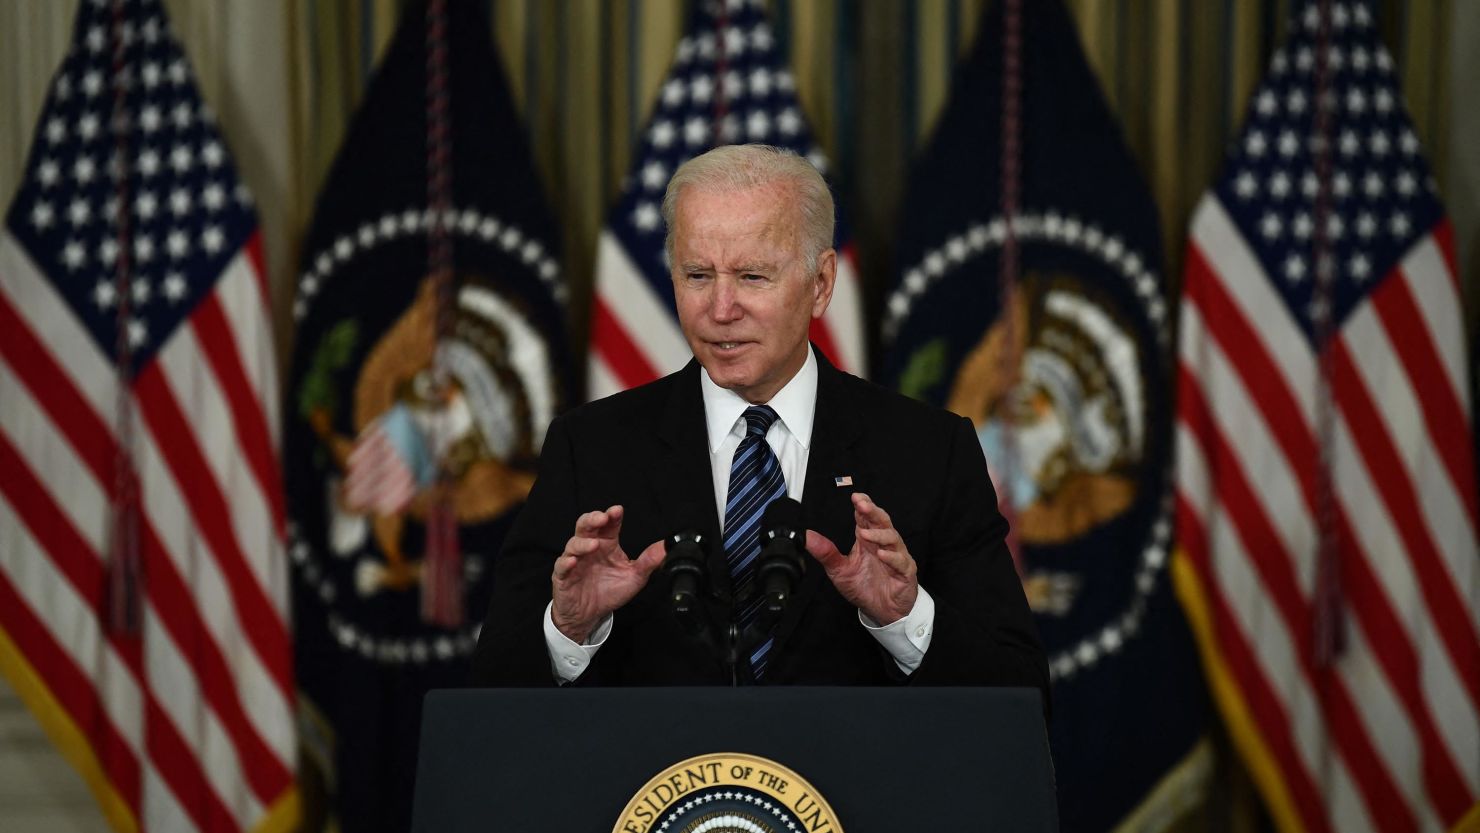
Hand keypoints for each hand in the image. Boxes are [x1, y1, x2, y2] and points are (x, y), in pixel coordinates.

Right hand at [550, 505, 664, 642]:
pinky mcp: (563, 576)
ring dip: (583, 542)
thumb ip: (648, 561)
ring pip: (573, 543)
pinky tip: (573, 561)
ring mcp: (575, 561)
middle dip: (593, 519)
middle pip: (586, 526)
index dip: (612, 516)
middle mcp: (589, 548)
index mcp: (606, 544)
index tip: (618, 510)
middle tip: (603, 518)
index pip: (608, 525)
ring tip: (594, 544)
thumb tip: (666, 547)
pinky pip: (561, 566)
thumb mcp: (634, 577)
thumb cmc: (609, 592)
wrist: (589, 615)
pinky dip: (566, 562)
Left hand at [804, 492, 917, 624]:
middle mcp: (883, 544)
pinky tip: (881, 554)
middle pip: (882, 521)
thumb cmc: (864, 587)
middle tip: (862, 505)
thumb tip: (807, 537)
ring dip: (879, 534)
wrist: (882, 611)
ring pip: (893, 538)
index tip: (855, 497)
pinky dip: (892, 557)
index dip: (863, 505)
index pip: (866, 517)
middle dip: (873, 511)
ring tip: (864, 534)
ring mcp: (896, 557)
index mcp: (867, 540)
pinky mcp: (905, 572)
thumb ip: (826, 553)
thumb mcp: (839, 570)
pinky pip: (901, 561)